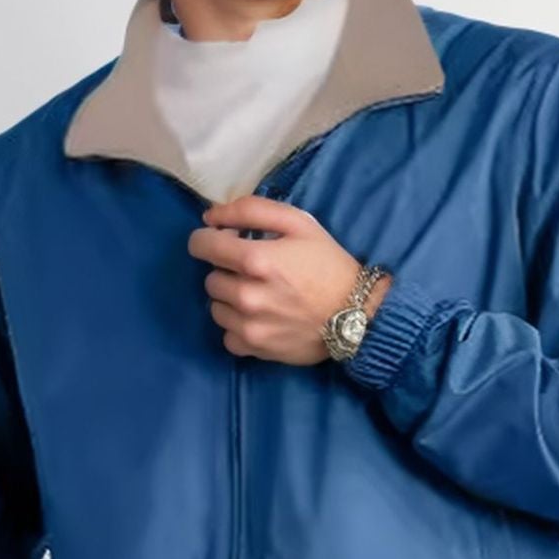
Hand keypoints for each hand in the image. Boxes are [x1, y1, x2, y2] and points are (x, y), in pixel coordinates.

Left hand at [187, 195, 390, 364]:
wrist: (358, 313)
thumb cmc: (328, 263)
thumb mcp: (299, 222)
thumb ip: (251, 211)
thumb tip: (210, 217)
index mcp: (255, 259)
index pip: (201, 245)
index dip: (208, 238)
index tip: (224, 241)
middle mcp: (246, 295)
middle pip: (210, 278)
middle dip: (227, 270)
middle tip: (254, 271)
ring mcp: (248, 325)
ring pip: (215, 307)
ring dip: (230, 300)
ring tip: (258, 295)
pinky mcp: (254, 348)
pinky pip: (227, 335)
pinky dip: (238, 327)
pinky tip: (259, 319)